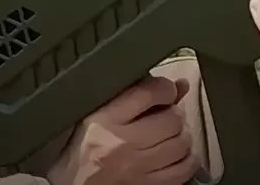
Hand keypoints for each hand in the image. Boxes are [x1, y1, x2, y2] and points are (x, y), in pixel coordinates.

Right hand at [47, 76, 201, 184]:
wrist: (74, 184)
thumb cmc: (85, 146)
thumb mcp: (100, 113)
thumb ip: (137, 94)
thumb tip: (180, 84)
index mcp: (106, 118)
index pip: (148, 93)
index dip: (165, 88)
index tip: (165, 91)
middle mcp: (121, 143)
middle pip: (172, 119)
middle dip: (174, 114)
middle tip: (166, 117)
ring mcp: (136, 167)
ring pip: (182, 144)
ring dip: (181, 137)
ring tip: (170, 136)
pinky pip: (183, 169)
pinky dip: (186, 160)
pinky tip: (175, 156)